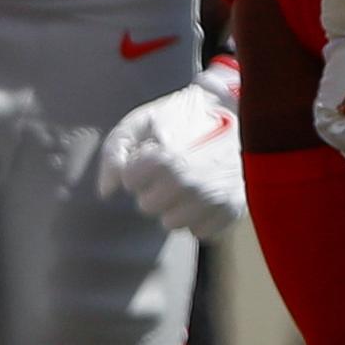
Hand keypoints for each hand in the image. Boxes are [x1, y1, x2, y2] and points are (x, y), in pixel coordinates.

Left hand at [98, 63, 248, 241]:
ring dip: (174, 206)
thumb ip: (114, 152)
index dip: (138, 166)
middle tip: (171, 168)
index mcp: (163, 160)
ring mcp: (212, 199)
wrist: (238, 112)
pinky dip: (198, 217)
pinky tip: (204, 195)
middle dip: (153, 188)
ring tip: (188, 181)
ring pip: (171, 223)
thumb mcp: (141, 121)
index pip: (130, 183)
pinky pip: (199, 232)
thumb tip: (106, 191)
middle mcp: (188, 184)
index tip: (153, 153)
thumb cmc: (183, 116)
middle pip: (147, 206)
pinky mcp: (232, 210)